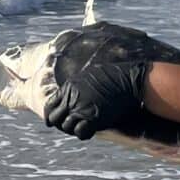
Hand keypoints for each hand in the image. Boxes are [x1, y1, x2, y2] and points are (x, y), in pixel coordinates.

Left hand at [42, 21, 179, 139]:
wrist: (130, 79)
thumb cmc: (115, 74)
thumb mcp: (91, 72)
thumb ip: (79, 81)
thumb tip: (84, 46)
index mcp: (69, 87)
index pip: (49, 105)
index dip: (53, 113)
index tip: (62, 116)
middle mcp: (71, 98)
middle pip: (53, 119)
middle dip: (60, 124)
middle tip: (70, 125)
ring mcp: (81, 109)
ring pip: (65, 127)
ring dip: (72, 129)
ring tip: (82, 127)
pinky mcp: (93, 118)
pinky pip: (80, 133)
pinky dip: (83, 133)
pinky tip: (90, 130)